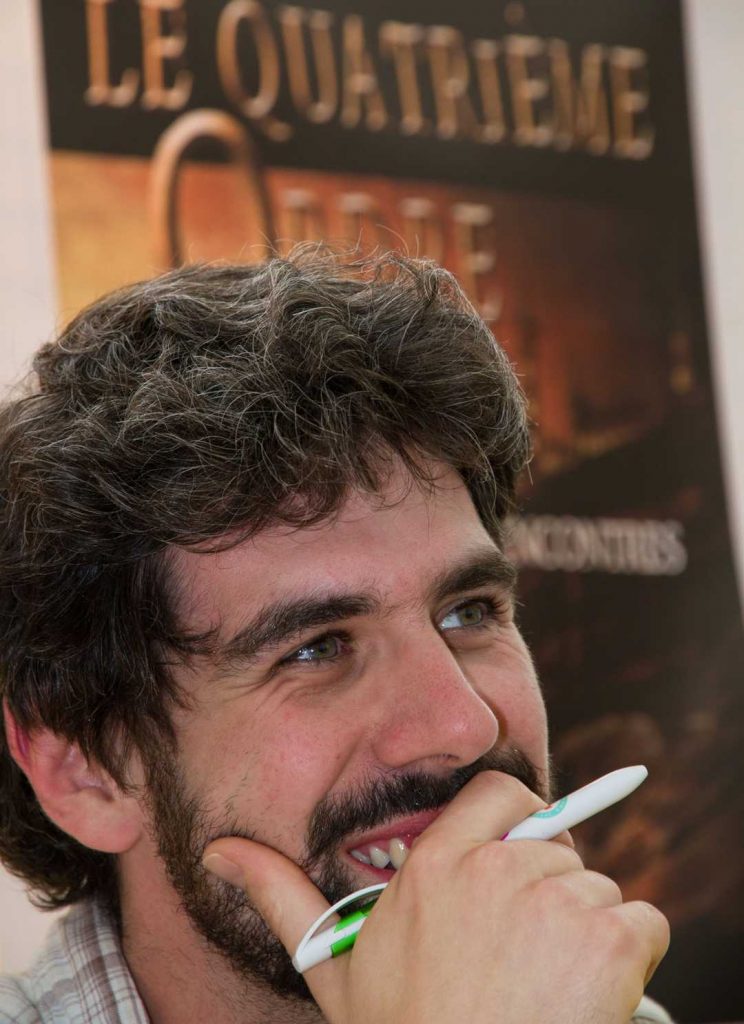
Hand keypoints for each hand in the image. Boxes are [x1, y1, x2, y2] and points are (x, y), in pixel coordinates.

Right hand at [203, 771, 669, 1023]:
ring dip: (589, 933)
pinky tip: (589, 998)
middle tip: (527, 955)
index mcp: (436, 865)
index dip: (518, 822)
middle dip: (554, 890)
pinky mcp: (610, 939)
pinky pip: (644, 921)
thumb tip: (217, 851)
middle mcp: (495, 868)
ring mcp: (555, 900)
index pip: (502, 794)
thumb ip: (280, 895)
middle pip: (558, 846)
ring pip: (600, 888)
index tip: (516, 864)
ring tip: (547, 988)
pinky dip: (631, 956)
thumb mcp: (333, 965)